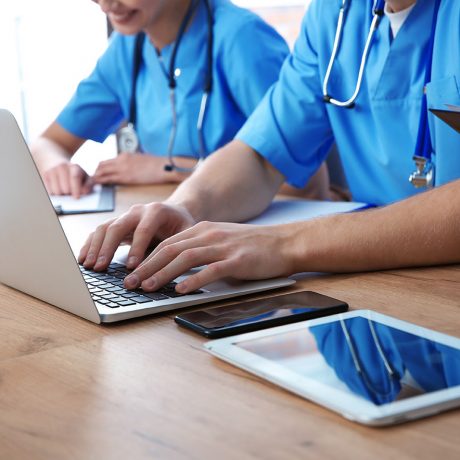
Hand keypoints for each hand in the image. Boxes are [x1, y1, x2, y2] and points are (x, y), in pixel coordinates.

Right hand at [42, 162, 92, 197]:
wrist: (56, 162)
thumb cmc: (74, 174)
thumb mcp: (85, 176)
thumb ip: (88, 185)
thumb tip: (84, 192)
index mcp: (75, 167)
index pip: (75, 178)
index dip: (76, 188)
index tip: (76, 197)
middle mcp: (62, 167)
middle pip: (65, 188)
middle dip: (69, 194)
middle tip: (70, 192)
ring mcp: (52, 170)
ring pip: (56, 191)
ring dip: (61, 194)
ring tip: (64, 190)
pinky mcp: (45, 175)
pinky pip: (49, 191)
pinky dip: (53, 193)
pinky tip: (56, 188)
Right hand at [78, 202, 196, 270]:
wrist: (174, 212)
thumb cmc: (182, 225)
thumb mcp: (188, 232)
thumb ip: (181, 245)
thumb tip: (172, 267)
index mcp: (156, 211)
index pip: (143, 229)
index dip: (137, 248)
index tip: (132, 267)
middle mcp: (137, 211)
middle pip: (118, 226)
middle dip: (108, 248)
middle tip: (101, 267)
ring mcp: (124, 216)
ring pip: (105, 228)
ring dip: (95, 247)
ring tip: (90, 266)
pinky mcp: (116, 224)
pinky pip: (99, 232)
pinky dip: (90, 245)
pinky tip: (84, 260)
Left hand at [93, 153, 172, 184]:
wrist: (164, 166)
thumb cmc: (156, 165)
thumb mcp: (140, 160)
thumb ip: (131, 164)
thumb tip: (128, 170)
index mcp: (125, 156)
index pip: (106, 162)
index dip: (100, 170)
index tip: (97, 176)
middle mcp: (121, 160)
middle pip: (100, 166)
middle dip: (94, 174)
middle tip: (91, 183)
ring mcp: (122, 168)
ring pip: (101, 172)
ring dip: (95, 179)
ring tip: (90, 186)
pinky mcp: (126, 177)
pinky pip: (108, 179)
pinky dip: (101, 182)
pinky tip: (98, 187)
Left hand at [123, 222, 296, 293]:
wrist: (285, 242)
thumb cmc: (254, 246)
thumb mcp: (223, 241)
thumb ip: (202, 250)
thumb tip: (179, 269)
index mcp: (204, 230)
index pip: (168, 244)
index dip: (147, 259)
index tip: (132, 273)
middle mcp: (210, 235)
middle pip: (171, 249)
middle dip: (147, 267)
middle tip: (130, 283)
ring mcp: (223, 247)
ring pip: (185, 258)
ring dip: (163, 274)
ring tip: (148, 287)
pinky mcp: (237, 260)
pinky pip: (211, 270)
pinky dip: (194, 280)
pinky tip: (182, 290)